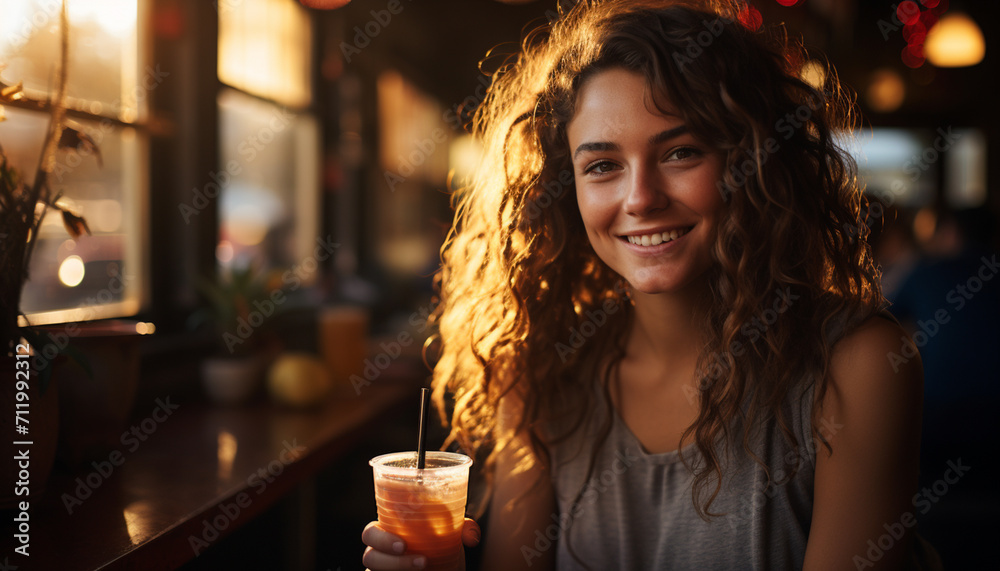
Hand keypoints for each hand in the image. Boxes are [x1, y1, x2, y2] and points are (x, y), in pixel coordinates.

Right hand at [362, 518, 480, 569]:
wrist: (446, 570)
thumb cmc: (442, 551)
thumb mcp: (452, 538)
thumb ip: (463, 529)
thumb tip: (472, 536)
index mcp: (389, 535)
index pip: (370, 532)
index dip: (379, 536)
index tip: (402, 544)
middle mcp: (380, 555)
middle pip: (369, 555)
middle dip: (388, 555)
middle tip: (413, 555)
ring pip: (373, 570)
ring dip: (397, 567)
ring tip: (423, 566)